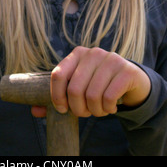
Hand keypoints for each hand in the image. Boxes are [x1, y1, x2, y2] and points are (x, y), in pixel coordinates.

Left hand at [31, 46, 150, 117]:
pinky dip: (108, 109)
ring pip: (92, 95)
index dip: (56, 97)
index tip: (62, 110)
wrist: (132, 80)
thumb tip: (34, 111)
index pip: (58, 75)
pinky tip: (111, 107)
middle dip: (78, 109)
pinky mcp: (126, 70)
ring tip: (99, 110)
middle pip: (74, 89)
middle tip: (85, 113)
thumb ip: (58, 97)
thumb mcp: (79, 86)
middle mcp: (93, 53)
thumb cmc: (99, 84)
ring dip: (95, 111)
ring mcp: (111, 59)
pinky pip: (109, 97)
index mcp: (77, 54)